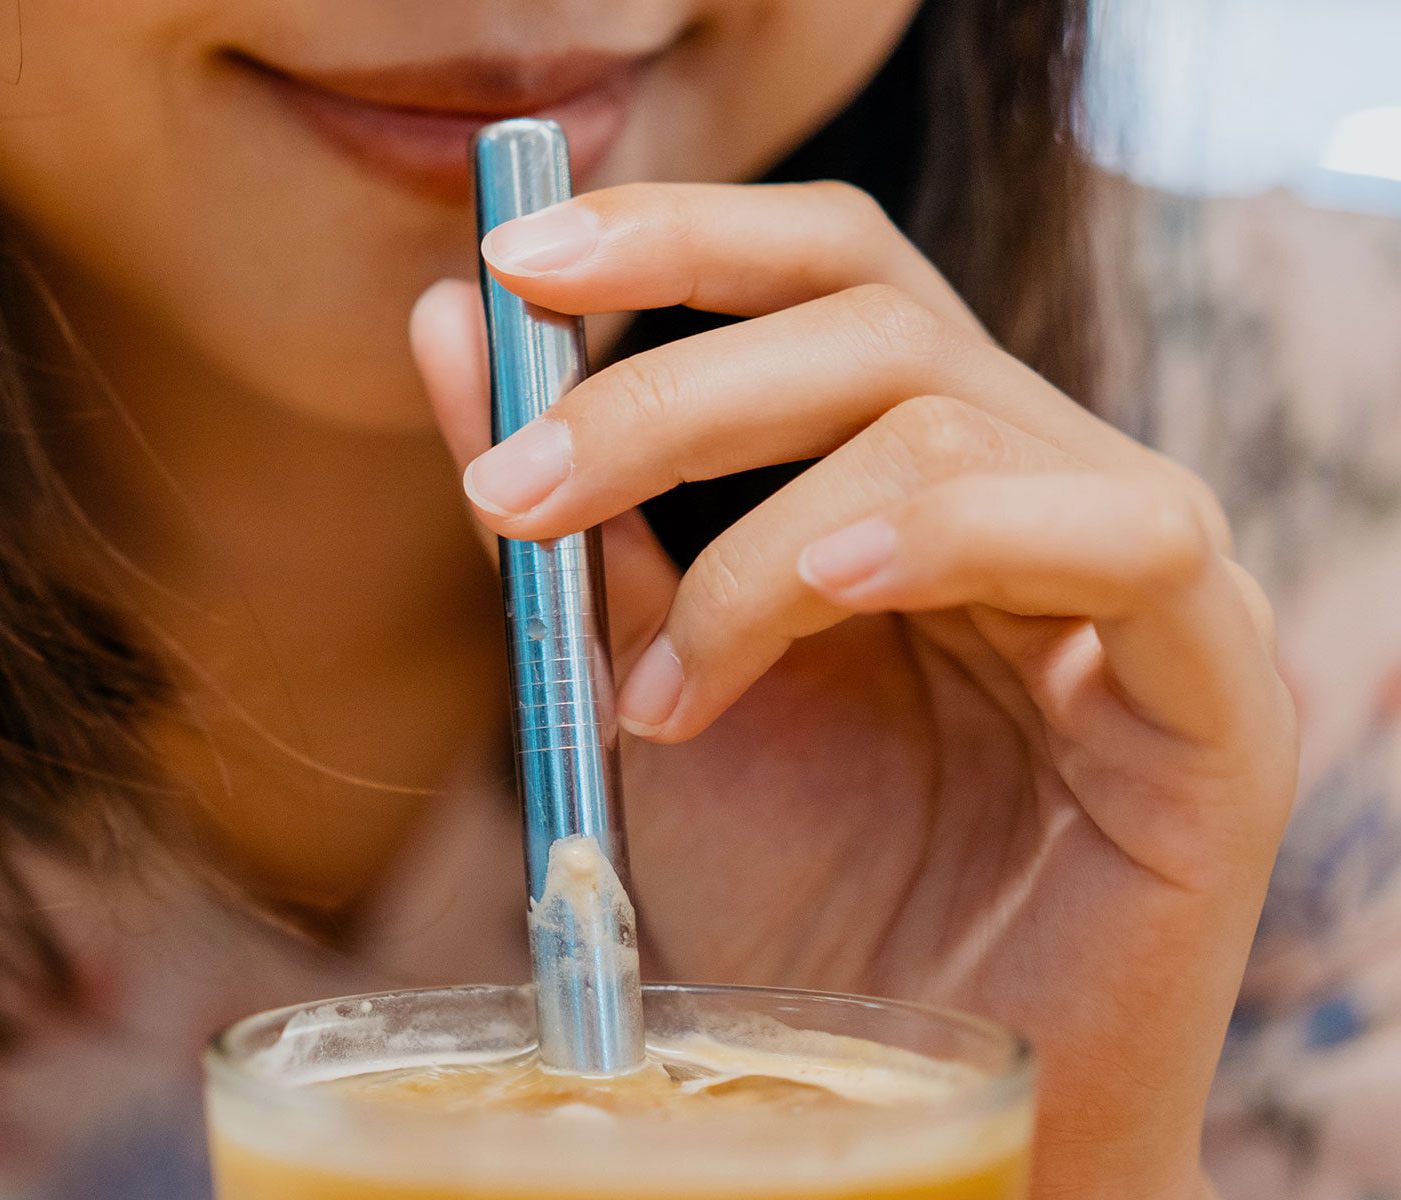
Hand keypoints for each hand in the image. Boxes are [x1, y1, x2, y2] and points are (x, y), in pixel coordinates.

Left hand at [411, 181, 1296, 1198]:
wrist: (890, 1109)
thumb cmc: (784, 903)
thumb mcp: (640, 678)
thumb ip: (572, 510)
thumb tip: (452, 318)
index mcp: (910, 468)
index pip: (820, 274)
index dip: (677, 234)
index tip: (512, 257)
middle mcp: (1031, 484)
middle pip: (871, 316)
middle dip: (663, 391)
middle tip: (515, 489)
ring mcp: (1136, 572)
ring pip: (956, 417)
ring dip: (761, 534)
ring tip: (660, 697)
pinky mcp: (1219, 685)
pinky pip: (1126, 535)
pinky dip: (949, 537)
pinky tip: (832, 600)